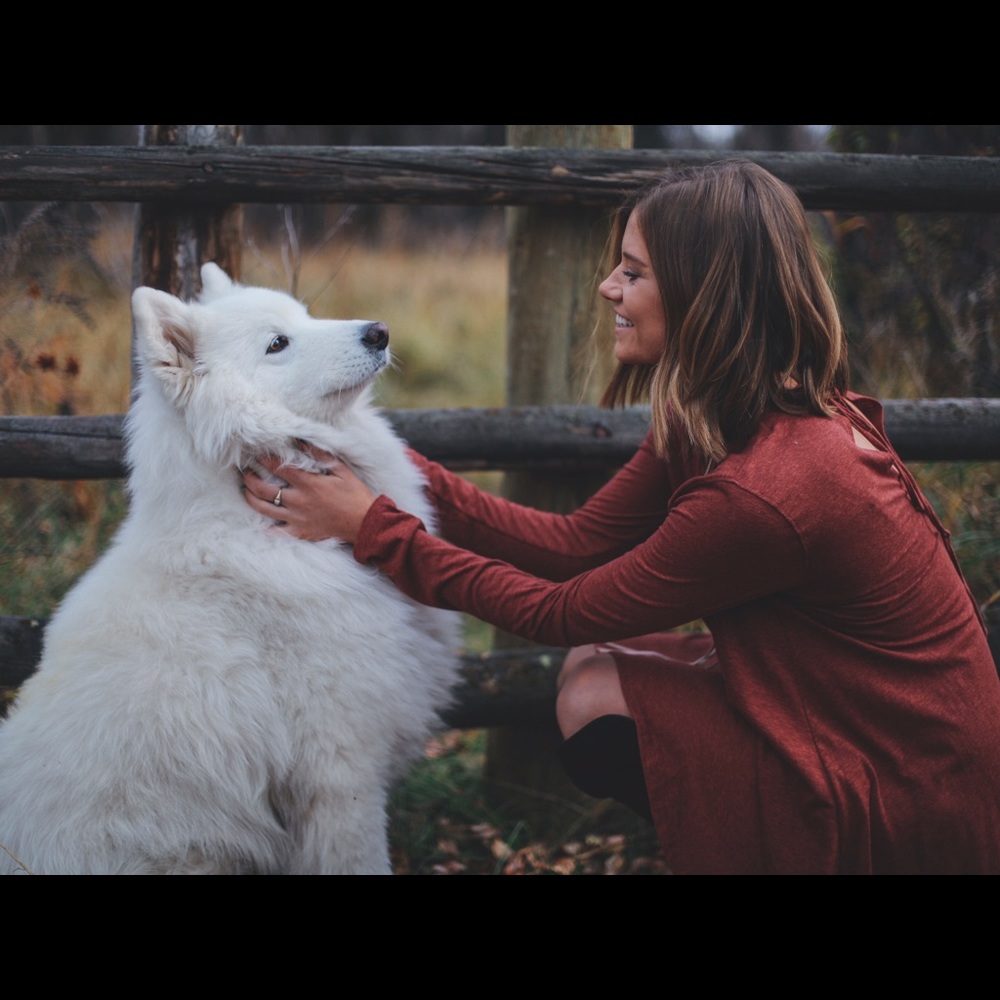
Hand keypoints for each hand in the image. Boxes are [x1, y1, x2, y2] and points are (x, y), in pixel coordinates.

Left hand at [241, 445, 376, 543]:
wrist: (363, 523)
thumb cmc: (355, 495)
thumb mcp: (341, 470)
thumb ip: (320, 455)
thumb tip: (301, 442)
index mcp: (309, 483)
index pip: (279, 467)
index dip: (265, 458)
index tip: (257, 453)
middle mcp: (298, 501)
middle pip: (264, 489)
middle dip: (250, 478)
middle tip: (246, 471)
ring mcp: (296, 518)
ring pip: (264, 509)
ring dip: (251, 498)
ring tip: (246, 490)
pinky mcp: (299, 532)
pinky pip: (276, 531)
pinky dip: (266, 526)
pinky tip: (260, 520)